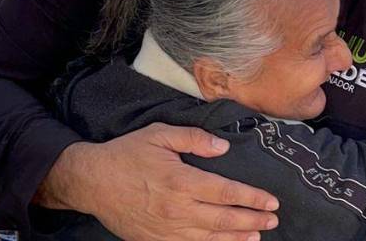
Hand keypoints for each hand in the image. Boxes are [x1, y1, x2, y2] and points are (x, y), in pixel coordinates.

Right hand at [37, 123, 279, 240]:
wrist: (91, 181)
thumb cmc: (127, 154)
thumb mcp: (159, 135)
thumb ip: (194, 138)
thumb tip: (222, 146)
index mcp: (181, 181)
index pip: (226, 193)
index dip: (252, 198)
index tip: (272, 201)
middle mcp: (177, 209)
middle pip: (224, 219)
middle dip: (252, 220)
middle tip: (273, 220)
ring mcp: (166, 229)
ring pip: (210, 238)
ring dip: (236, 237)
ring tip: (256, 236)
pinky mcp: (155, 240)